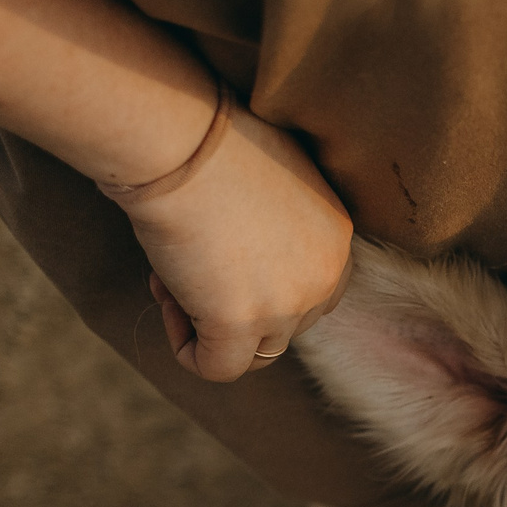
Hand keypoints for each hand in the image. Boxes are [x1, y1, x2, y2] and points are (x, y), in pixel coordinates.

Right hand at [115, 106, 355, 381]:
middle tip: (190, 264)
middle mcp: (326, 274)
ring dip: (210, 324)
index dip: (265, 284)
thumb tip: (247, 263)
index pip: (315, 292)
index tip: (221, 253)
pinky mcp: (240, 323)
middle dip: (237, 305)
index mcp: (338, 237)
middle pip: (287, 325)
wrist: (179, 138)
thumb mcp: (271, 185)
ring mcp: (288, 303)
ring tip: (172, 276)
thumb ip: (279, 229)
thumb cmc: (211, 143)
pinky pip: (220, 368)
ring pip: (256, 350)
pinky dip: (190, 351)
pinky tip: (168, 305)